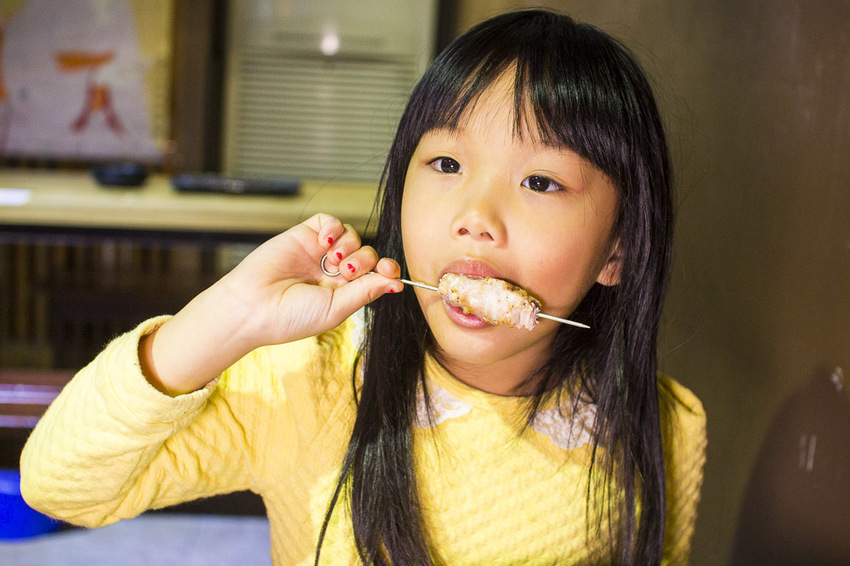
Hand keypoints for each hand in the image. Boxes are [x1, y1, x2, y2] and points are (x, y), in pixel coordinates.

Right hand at [215, 213, 401, 346]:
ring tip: (332, 260)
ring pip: (352, 235)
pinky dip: (333, 227)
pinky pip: (330, 221)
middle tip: (347, 271)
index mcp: (344, 293)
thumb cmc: (290, 316)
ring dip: (349, 245)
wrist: (253, 306)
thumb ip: (365, 292)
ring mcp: (319, 253)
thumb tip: (397, 283)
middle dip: (366, 260)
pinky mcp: (304, 235)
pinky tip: (324, 241)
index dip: (387, 269)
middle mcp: (333, 272)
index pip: (376, 275)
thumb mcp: (336, 308)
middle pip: (368, 253)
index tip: (389, 270)